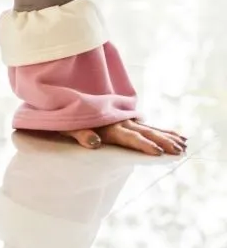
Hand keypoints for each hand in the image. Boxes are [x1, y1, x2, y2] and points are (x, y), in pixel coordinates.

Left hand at [62, 120, 186, 155]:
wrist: (64, 95)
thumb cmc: (66, 116)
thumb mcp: (68, 127)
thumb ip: (81, 134)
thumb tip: (95, 143)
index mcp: (108, 126)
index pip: (129, 137)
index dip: (143, 144)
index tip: (158, 152)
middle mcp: (120, 121)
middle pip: (145, 132)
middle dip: (163, 141)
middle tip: (179, 150)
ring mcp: (125, 119)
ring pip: (150, 128)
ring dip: (167, 136)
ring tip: (183, 144)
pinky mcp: (126, 118)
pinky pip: (148, 125)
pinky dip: (162, 129)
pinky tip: (177, 135)